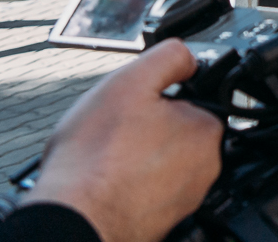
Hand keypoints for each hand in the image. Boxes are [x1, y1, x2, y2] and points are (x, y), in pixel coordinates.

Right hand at [25, 40, 222, 241]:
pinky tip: (106, 183)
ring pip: (158, 164)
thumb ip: (169, 58)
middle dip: (147, 130)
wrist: (72, 219)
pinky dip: (127, 186)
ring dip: (135, 159)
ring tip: (107, 160)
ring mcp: (184, 198)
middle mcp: (205, 168)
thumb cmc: (93, 159)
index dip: (157, 100)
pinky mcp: (162, 220)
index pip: (189, 102)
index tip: (134, 109)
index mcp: (206, 131)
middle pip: (174, 134)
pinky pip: (145, 192)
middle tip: (116, 135)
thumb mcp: (131, 82)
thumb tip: (189, 57)